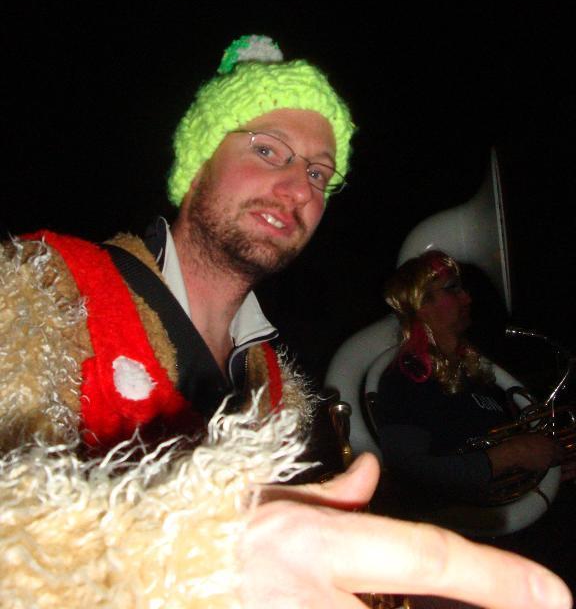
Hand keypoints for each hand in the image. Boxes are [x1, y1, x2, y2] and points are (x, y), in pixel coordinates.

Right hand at [239, 454, 571, 608]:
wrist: (148, 572)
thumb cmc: (208, 530)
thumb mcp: (270, 498)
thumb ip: (331, 493)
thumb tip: (371, 474)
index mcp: (317, 546)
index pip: (427, 559)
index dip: (495, 580)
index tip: (553, 597)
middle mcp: (318, 601)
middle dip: (472, 607)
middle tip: (523, 605)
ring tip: (413, 592)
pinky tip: (367, 600)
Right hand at [488, 433, 562, 476]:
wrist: (513, 453)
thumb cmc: (520, 441)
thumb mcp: (531, 435)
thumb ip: (541, 437)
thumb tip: (545, 439)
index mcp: (549, 442)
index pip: (559, 446)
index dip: (557, 446)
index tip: (554, 446)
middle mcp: (551, 451)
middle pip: (560, 455)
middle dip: (557, 454)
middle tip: (552, 453)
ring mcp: (548, 461)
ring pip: (555, 462)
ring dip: (552, 460)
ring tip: (543, 457)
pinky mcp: (543, 468)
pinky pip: (547, 466)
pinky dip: (545, 464)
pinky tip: (537, 461)